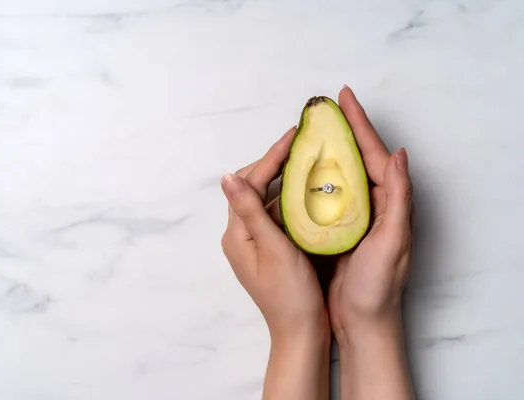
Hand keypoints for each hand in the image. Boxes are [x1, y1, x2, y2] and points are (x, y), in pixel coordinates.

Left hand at [220, 127, 329, 399]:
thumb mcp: (273, 248)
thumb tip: (226, 177)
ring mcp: (254, 242)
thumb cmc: (290, 296)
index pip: (250, 183)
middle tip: (300, 146)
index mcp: (237, 234)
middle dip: (274, 164)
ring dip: (282, 180)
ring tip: (306, 162)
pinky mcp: (268, 249)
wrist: (299, 332)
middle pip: (252, 187)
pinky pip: (275, 215)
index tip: (293, 136)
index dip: (271, 157)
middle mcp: (240, 235)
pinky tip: (307, 193)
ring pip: (265, 200)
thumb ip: (251, 211)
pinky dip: (289, 200)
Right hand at [326, 86, 414, 399]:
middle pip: (355, 158)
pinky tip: (299, 172)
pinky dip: (313, 179)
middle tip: (321, 108)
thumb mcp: (393, 242)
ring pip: (338, 174)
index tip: (343, 97)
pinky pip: (324, 196)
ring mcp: (354, 216)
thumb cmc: (378, 287)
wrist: (363, 322)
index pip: (373, 153)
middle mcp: (374, 205)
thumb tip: (399, 154)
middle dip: (340, 130)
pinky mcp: (337, 229)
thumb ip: (399, 199)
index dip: (358, 124)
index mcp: (390, 203)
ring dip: (324, 151)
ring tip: (307, 131)